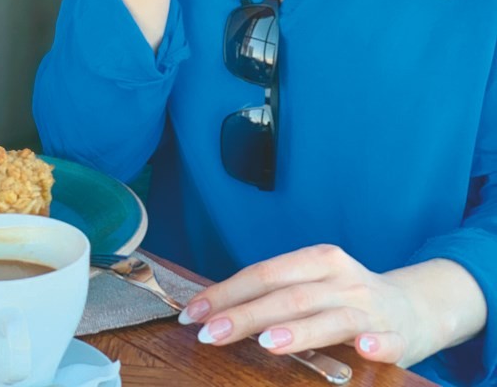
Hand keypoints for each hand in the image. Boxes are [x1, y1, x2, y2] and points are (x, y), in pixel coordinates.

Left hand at [180, 244, 445, 367]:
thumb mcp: (312, 285)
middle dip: (246, 315)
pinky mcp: (396, 336)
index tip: (193, 313)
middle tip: (210, 334)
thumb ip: (274, 293)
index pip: (264, 273)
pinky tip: (362, 349)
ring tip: (267, 342)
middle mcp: (342, 279)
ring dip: (300, 330)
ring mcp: (369, 308)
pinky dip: (374, 345)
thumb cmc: (347, 298)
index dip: (227, 292)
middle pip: (288, 295)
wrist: (415, 307)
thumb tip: (216, 308)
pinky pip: (385, 341)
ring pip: (331, 317)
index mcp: (318, 260)